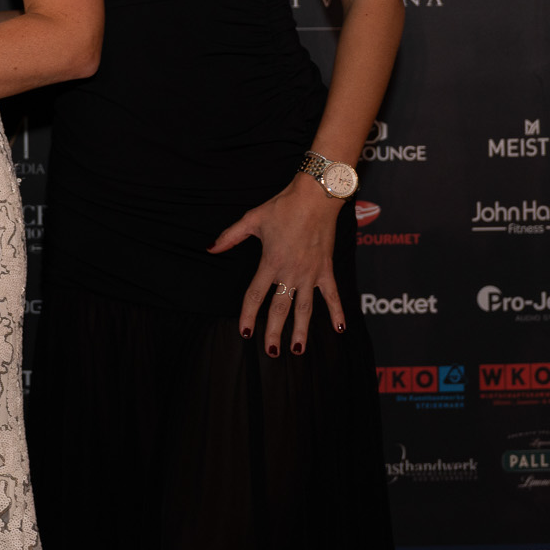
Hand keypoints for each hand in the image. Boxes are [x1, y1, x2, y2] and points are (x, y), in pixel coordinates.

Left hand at [209, 172, 347, 355]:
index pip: (255, 296)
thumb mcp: (251, 220)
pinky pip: (332, 295)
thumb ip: (229, 237)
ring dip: (302, 330)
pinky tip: (340, 329)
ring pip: (306, 308)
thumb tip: (210, 248)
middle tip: (271, 352)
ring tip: (297, 350)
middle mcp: (291, 273)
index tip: (245, 332)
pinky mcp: (326, 269)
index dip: (249, 315)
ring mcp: (311, 273)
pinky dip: (338, 312)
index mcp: (270, 263)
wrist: (316, 197)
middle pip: (280, 309)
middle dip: (274, 332)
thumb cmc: (283, 207)